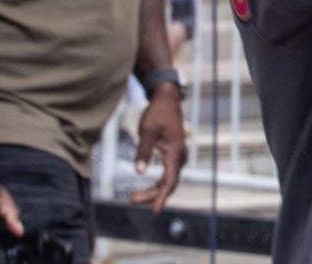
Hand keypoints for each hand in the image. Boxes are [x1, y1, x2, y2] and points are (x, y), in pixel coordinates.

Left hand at [132, 85, 188, 211]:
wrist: (167, 99)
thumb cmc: (157, 113)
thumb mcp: (147, 131)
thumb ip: (143, 152)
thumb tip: (139, 172)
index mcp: (175, 152)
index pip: (169, 180)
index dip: (161, 196)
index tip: (154, 211)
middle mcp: (180, 156)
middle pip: (169, 183)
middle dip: (152, 195)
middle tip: (131, 200)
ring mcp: (178, 154)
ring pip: (169, 179)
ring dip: (154, 190)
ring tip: (135, 197)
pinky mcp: (174, 153)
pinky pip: (168, 173)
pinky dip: (158, 182)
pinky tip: (148, 186)